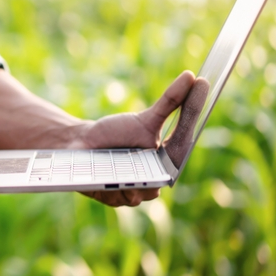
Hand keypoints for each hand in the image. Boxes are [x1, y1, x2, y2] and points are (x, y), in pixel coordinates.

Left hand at [72, 70, 195, 206]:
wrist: (84, 143)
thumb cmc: (118, 131)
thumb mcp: (145, 119)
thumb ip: (170, 102)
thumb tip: (192, 76)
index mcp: (168, 162)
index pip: (181, 149)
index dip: (181, 137)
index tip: (170, 135)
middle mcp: (155, 181)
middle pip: (160, 182)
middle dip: (152, 172)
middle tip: (143, 157)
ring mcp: (134, 192)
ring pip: (141, 194)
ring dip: (132, 183)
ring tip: (122, 170)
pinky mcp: (114, 199)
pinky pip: (118, 198)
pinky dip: (114, 190)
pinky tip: (107, 180)